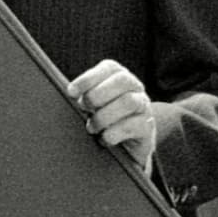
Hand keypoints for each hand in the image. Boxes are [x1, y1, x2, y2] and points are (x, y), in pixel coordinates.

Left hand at [69, 58, 155, 173]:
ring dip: (105, 116)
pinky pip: (134, 126)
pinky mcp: (148, 127)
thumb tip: (69, 93)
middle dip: (97, 95)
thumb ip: (85, 96)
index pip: (109, 68)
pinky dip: (114, 133)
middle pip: (122, 80)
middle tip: (84, 109)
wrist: (127, 148)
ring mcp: (144, 106)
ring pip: (129, 102)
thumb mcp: (94, 106)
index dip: (88, 78)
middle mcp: (135, 88)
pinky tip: (104, 139)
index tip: (71, 92)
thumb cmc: (105, 121)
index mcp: (120, 77)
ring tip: (92, 128)